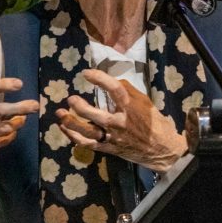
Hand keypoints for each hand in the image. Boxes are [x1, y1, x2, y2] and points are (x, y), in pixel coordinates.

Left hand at [56, 69, 186, 171]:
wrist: (161, 149)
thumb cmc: (154, 122)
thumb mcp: (145, 102)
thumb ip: (129, 92)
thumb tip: (112, 82)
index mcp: (131, 108)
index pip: (115, 90)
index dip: (100, 79)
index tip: (87, 73)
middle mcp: (120, 122)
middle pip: (95, 114)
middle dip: (79, 107)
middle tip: (70, 98)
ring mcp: (113, 137)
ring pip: (88, 132)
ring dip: (72, 123)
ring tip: (60, 114)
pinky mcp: (109, 148)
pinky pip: (88, 143)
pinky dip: (74, 137)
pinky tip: (64, 128)